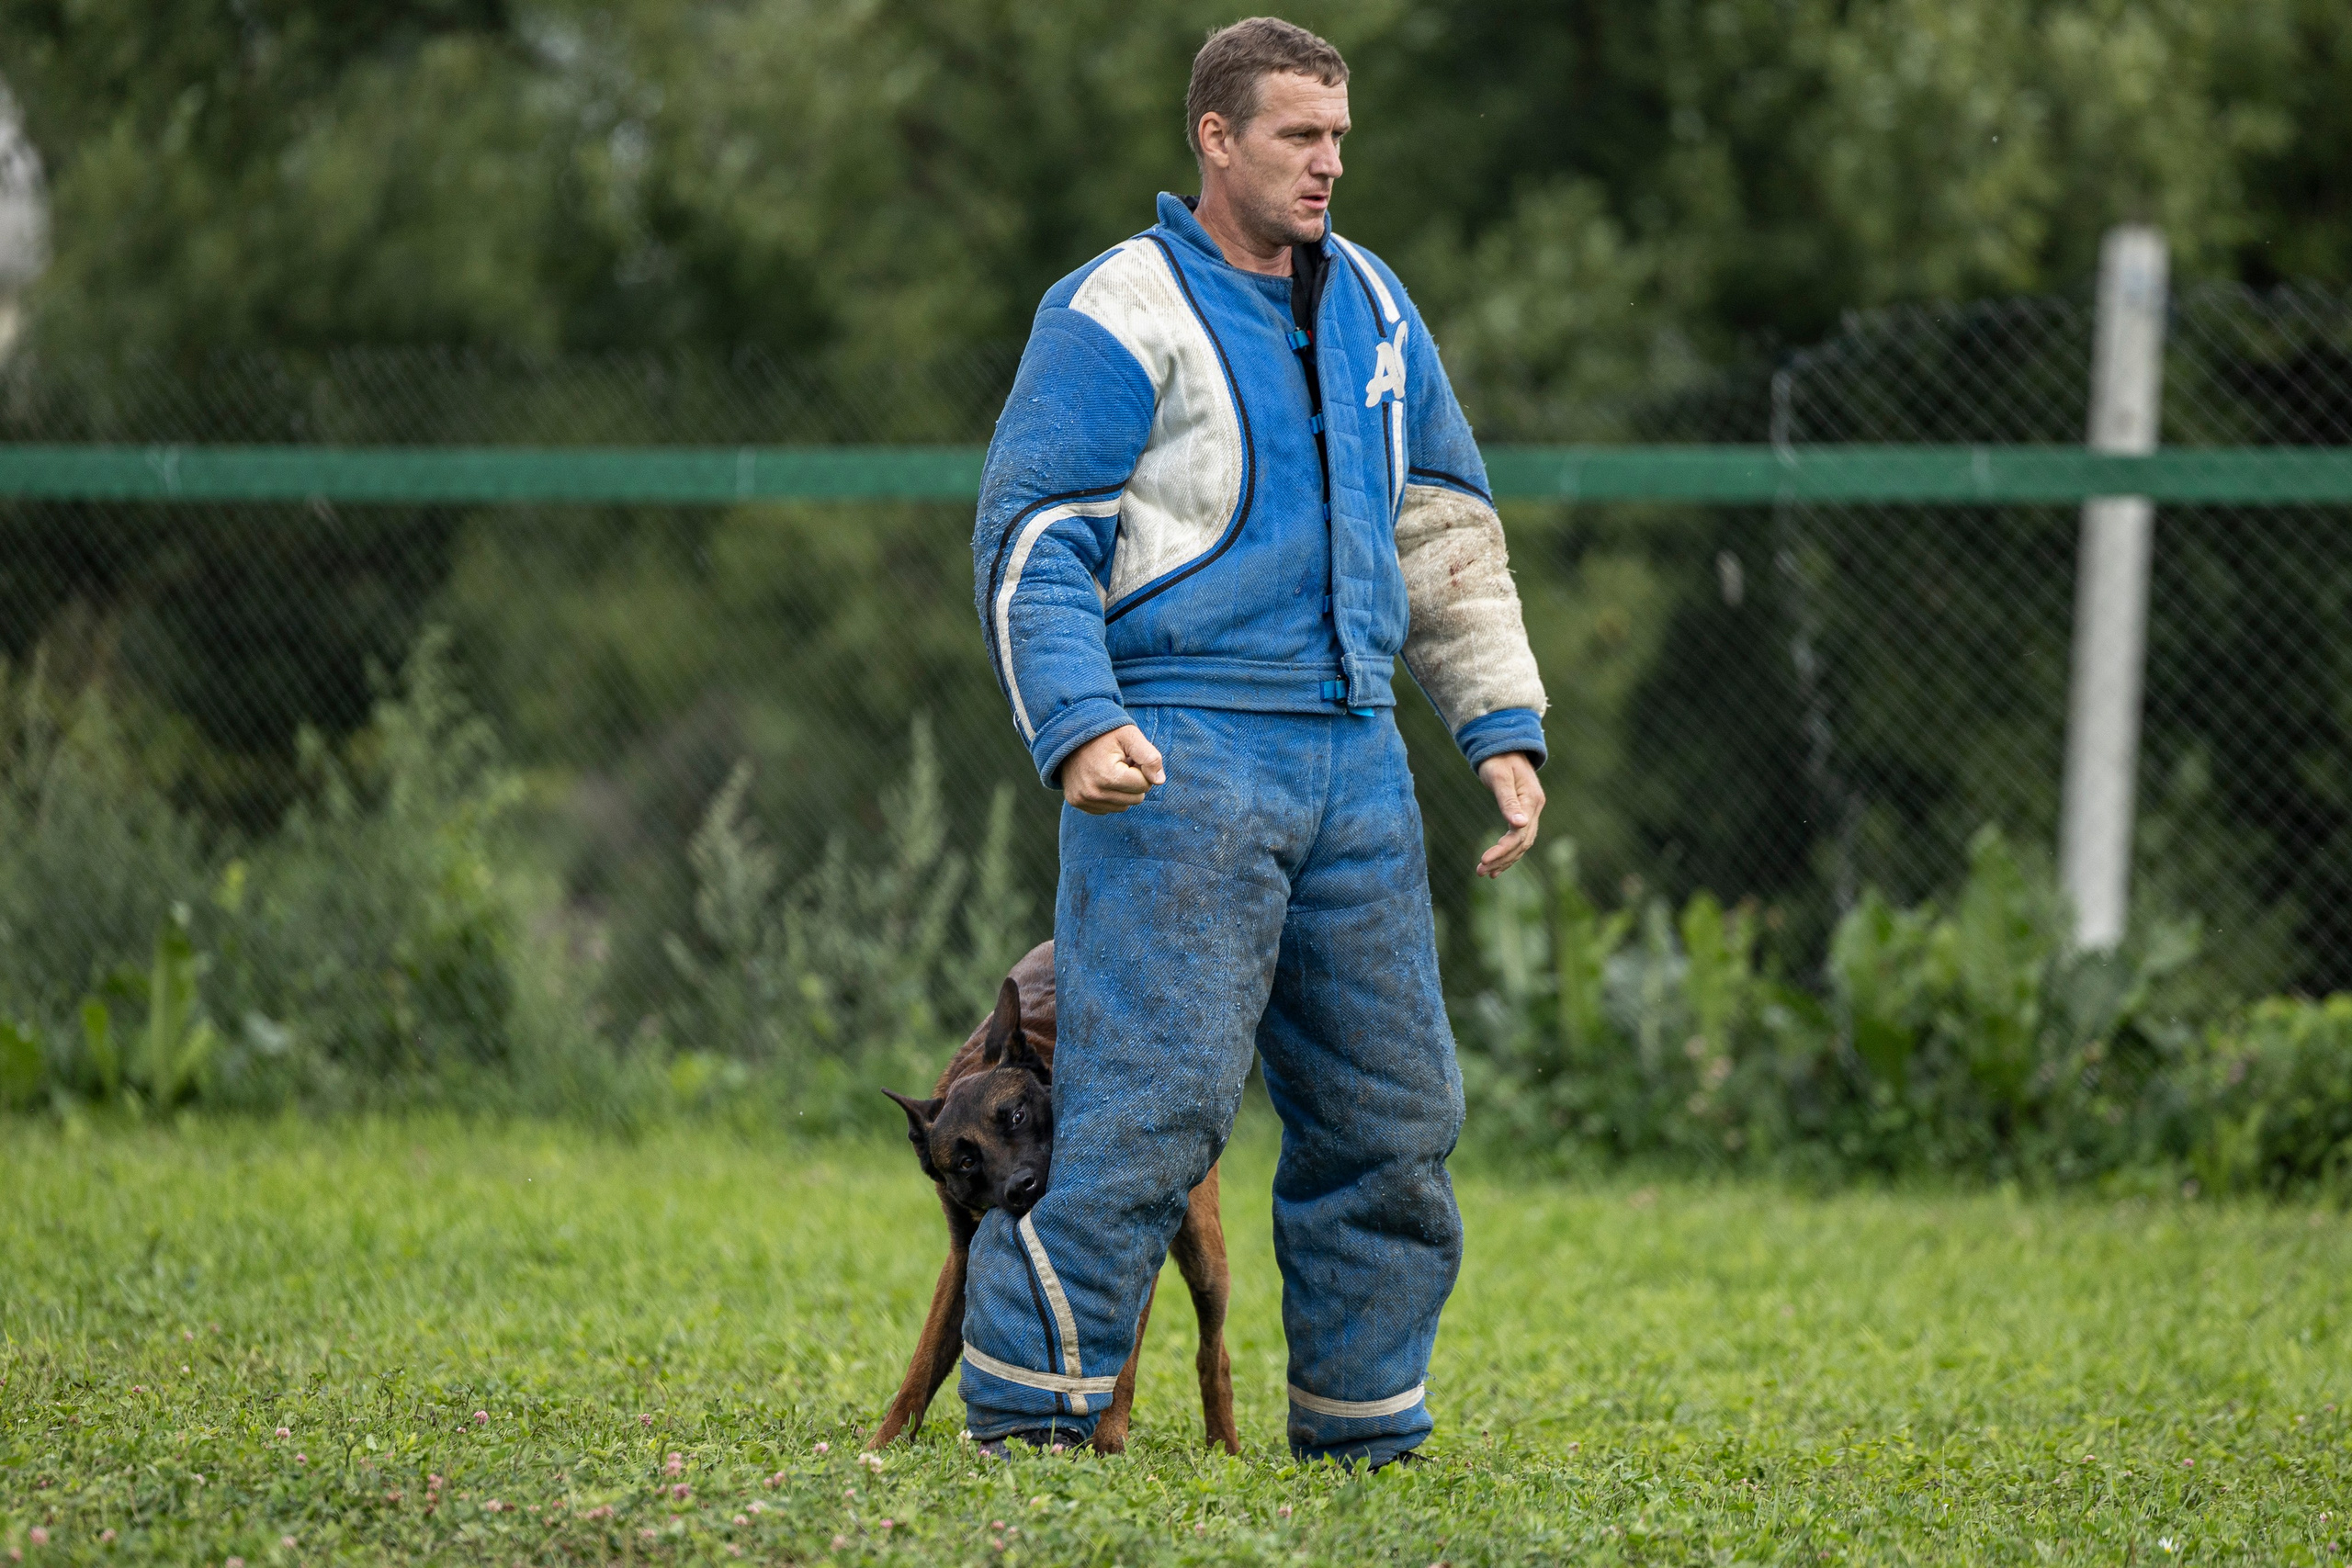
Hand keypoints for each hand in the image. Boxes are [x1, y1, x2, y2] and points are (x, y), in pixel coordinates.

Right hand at [1061, 724, 1166, 814]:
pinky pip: (1107, 809)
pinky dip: (1109, 796)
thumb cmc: (1103, 733)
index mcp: (1109, 776)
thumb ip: (1149, 756)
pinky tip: (1100, 779)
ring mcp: (1084, 800)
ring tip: (1110, 770)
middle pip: (1136, 799)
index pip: (1145, 785)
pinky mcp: (1077, 803)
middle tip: (1121, 764)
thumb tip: (1160, 781)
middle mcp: (1094, 793)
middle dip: (1133, 781)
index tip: (1129, 758)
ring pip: (1123, 806)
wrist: (1069, 734)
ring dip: (1122, 790)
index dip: (1141, 769)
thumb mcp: (1129, 735)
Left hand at [1475, 751, 1543, 876]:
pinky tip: (1496, 866)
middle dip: (1502, 859)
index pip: (1519, 833)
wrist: (1504, 745)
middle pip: (1522, 842)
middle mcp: (1534, 808)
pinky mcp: (1524, 813)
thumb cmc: (1498, 759)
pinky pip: (1519, 838)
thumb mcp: (1500, 777)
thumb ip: (1508, 801)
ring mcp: (1531, 811)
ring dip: (1505, 859)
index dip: (1503, 849)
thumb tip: (1519, 824)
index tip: (1484, 860)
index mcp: (1531, 800)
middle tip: (1480, 872)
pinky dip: (1509, 853)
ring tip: (1485, 874)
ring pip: (1522, 843)